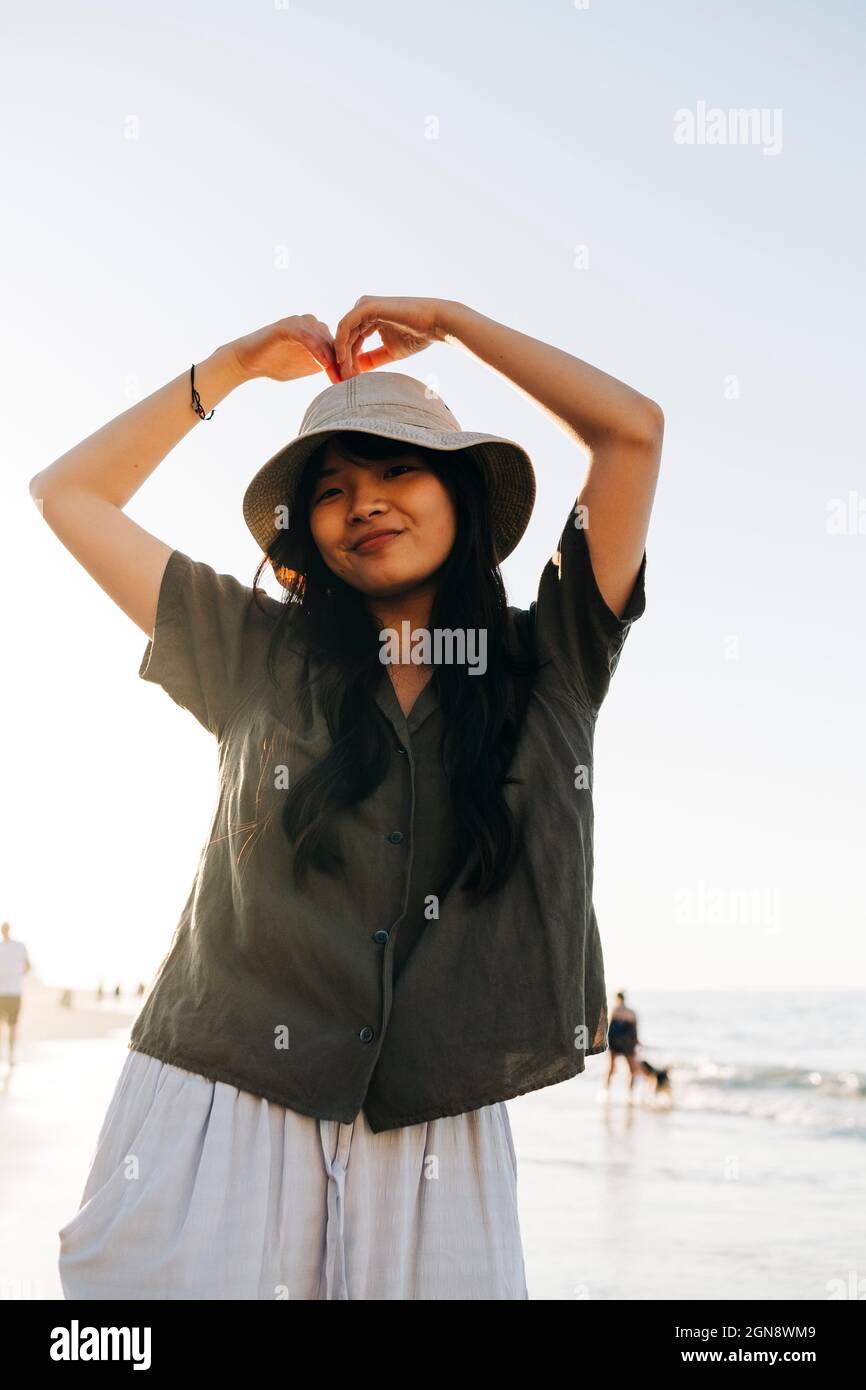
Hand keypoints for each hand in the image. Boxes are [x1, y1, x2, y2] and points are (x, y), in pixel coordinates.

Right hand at [224, 314, 341, 385]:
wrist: (248, 362)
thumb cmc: (276, 365)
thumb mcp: (307, 367)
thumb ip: (325, 367)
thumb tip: (348, 377)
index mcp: (317, 331)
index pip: (337, 347)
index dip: (347, 364)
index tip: (355, 382)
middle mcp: (310, 323)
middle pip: (333, 342)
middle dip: (343, 362)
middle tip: (351, 381)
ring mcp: (298, 322)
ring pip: (322, 338)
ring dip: (332, 358)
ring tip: (340, 375)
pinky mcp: (287, 326)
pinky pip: (306, 337)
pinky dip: (317, 350)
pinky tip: (324, 365)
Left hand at [334, 296, 451, 378]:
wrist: (434, 323)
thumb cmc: (417, 336)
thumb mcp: (389, 352)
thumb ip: (372, 359)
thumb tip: (357, 370)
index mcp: (369, 318)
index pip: (352, 341)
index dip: (349, 361)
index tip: (349, 379)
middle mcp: (364, 309)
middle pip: (346, 337)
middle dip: (343, 360)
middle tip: (343, 380)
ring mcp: (364, 306)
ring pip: (344, 333)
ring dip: (342, 355)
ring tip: (344, 374)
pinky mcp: (366, 306)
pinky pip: (346, 326)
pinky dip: (342, 343)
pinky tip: (343, 360)